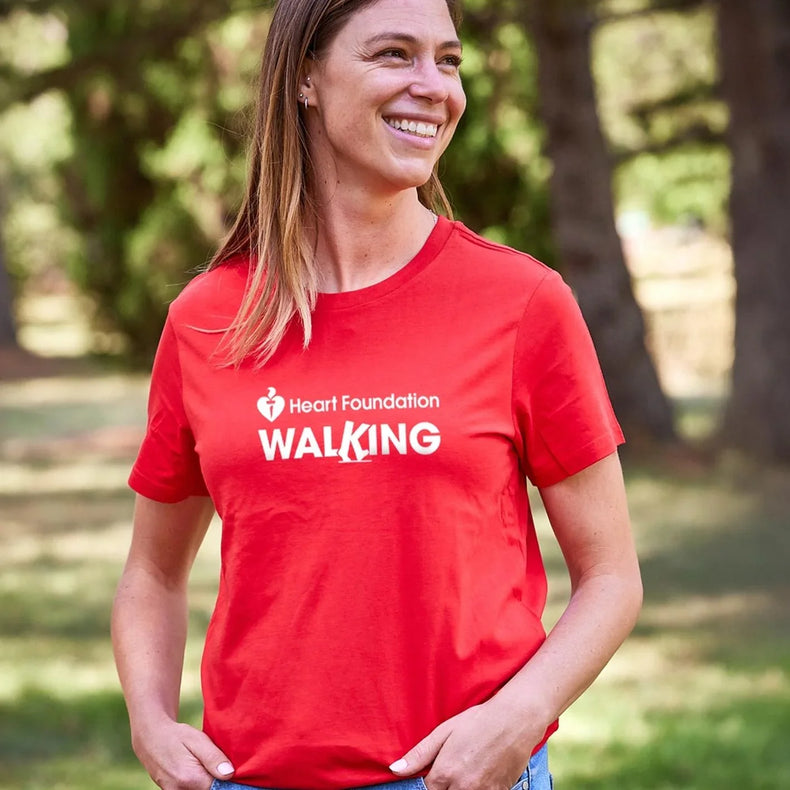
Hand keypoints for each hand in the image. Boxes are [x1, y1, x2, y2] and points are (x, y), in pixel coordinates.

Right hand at [132, 718, 234, 789]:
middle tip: (216, 763)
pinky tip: (198, 769)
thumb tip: (229, 774)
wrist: (150, 738)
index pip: (219, 788)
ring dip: (207, 781)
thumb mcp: (197, 739)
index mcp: (189, 779)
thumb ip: (213, 757)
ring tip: (203, 763)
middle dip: (216, 780)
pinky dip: (198, 783)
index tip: (231, 769)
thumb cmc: (176, 735)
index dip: (228, 780)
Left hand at [389, 701, 539, 789]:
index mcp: (445, 773)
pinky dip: (479, 789)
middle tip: (454, 768)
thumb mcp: (444, 731)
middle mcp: (462, 788)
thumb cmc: (477, 721)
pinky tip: (482, 773)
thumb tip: (395, 770)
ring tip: (468, 769)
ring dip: (461, 788)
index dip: (428, 785)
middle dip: (445, 787)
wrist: (514, 721)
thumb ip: (419, 754)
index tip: (434, 776)